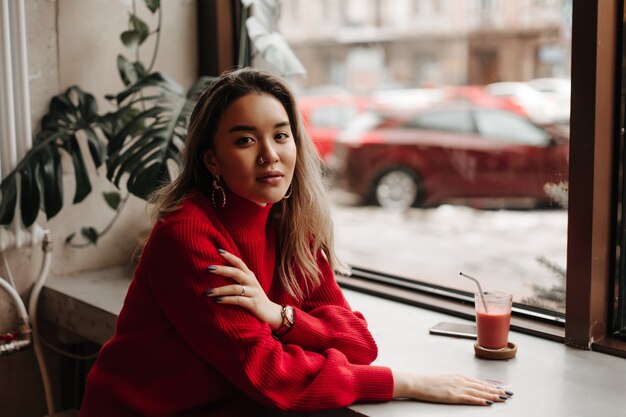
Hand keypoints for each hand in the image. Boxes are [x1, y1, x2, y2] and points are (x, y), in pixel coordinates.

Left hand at [205, 249, 282, 329]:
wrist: (271, 313)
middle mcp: (252, 282)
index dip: (230, 256)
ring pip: (234, 288)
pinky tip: (217, 300)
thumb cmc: (255, 298)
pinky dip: (226, 300)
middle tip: (208, 268)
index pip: (239, 262)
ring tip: (207, 292)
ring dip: (219, 290)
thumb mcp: (249, 285)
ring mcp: (253, 292)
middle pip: (236, 272)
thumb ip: (239, 278)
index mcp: (250, 276)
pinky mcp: (253, 304)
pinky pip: (238, 300)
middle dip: (222, 269)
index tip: (218, 251)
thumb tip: (220, 272)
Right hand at [392, 370, 512, 405]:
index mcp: (457, 375)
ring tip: (502, 398)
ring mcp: (456, 387)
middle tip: (507, 393)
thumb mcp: (442, 378)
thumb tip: (463, 386)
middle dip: (496, 390)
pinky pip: (469, 399)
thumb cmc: (426, 381)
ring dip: (492, 396)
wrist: (416, 381)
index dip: (490, 385)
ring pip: (478, 392)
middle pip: (481, 386)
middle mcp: (459, 380)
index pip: (478, 382)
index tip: (500, 388)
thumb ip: (454, 381)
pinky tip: (487, 403)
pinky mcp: (452, 395)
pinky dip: (480, 401)